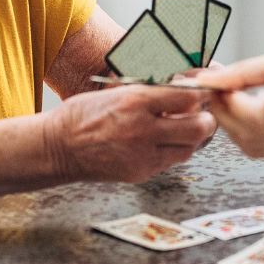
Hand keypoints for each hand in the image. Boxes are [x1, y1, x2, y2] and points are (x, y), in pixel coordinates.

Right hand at [48, 85, 216, 182]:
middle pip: (199, 126)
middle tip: (203, 115)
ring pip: (190, 148)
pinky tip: (165, 143)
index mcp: (136, 101)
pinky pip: (171, 162)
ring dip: (193, 139)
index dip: (202, 94)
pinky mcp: (141, 172)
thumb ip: (152, 93)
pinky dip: (174, 152)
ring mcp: (143, 154)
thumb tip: (185, 90)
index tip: (205, 92)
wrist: (57, 147)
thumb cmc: (84, 115)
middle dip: (206, 120)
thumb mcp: (118, 92)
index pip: (188, 96)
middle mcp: (143, 128)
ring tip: (184, 129)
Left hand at [195, 36, 263, 159]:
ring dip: (238, 128)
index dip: (229, 107)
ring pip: (258, 149)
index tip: (217, 87)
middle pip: (252, 138)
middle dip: (225, 117)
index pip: (258, 117)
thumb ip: (249, 71)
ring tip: (236, 102)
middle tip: (219, 93)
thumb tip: (211, 80)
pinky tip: (258, 114)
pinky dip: (257, 135)